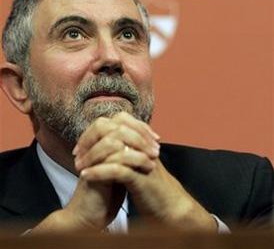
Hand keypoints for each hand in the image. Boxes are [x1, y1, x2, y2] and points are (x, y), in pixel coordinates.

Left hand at [75, 112, 216, 231]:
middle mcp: (143, 145)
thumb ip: (123, 150)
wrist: (170, 208)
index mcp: (141, 140)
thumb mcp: (136, 163)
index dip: (95, 131)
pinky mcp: (142, 177)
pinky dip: (98, 172)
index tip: (80, 146)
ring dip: (91, 157)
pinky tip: (86, 176)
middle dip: (91, 140)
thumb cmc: (150, 186)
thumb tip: (101, 141)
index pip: (116, 121)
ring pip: (114, 147)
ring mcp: (143, 159)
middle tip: (77, 155)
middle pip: (113, 129)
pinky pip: (117, 169)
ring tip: (78, 168)